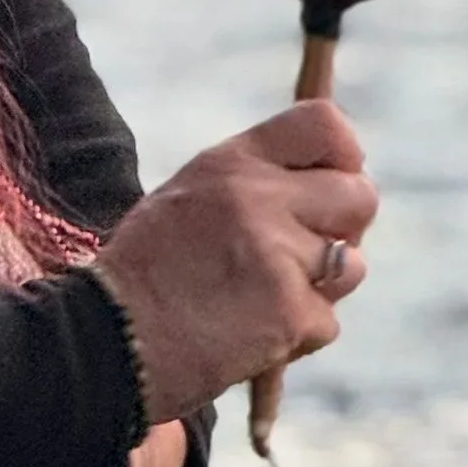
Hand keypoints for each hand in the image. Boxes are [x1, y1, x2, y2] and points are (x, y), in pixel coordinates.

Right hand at [90, 99, 376, 423]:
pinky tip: (252, 331)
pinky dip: (298, 333)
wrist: (107, 340)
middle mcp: (259, 199)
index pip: (327, 125)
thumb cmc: (145, 272)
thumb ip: (253, 182)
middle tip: (303, 251)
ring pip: (353, 265)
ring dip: (321, 286)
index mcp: (231, 163)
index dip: (343, 156)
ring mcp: (278, 257)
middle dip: (344, 227)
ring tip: (263, 295)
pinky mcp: (292, 313)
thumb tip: (326, 183)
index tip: (329, 182)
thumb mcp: (187, 198)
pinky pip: (328, 320)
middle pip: (360, 195)